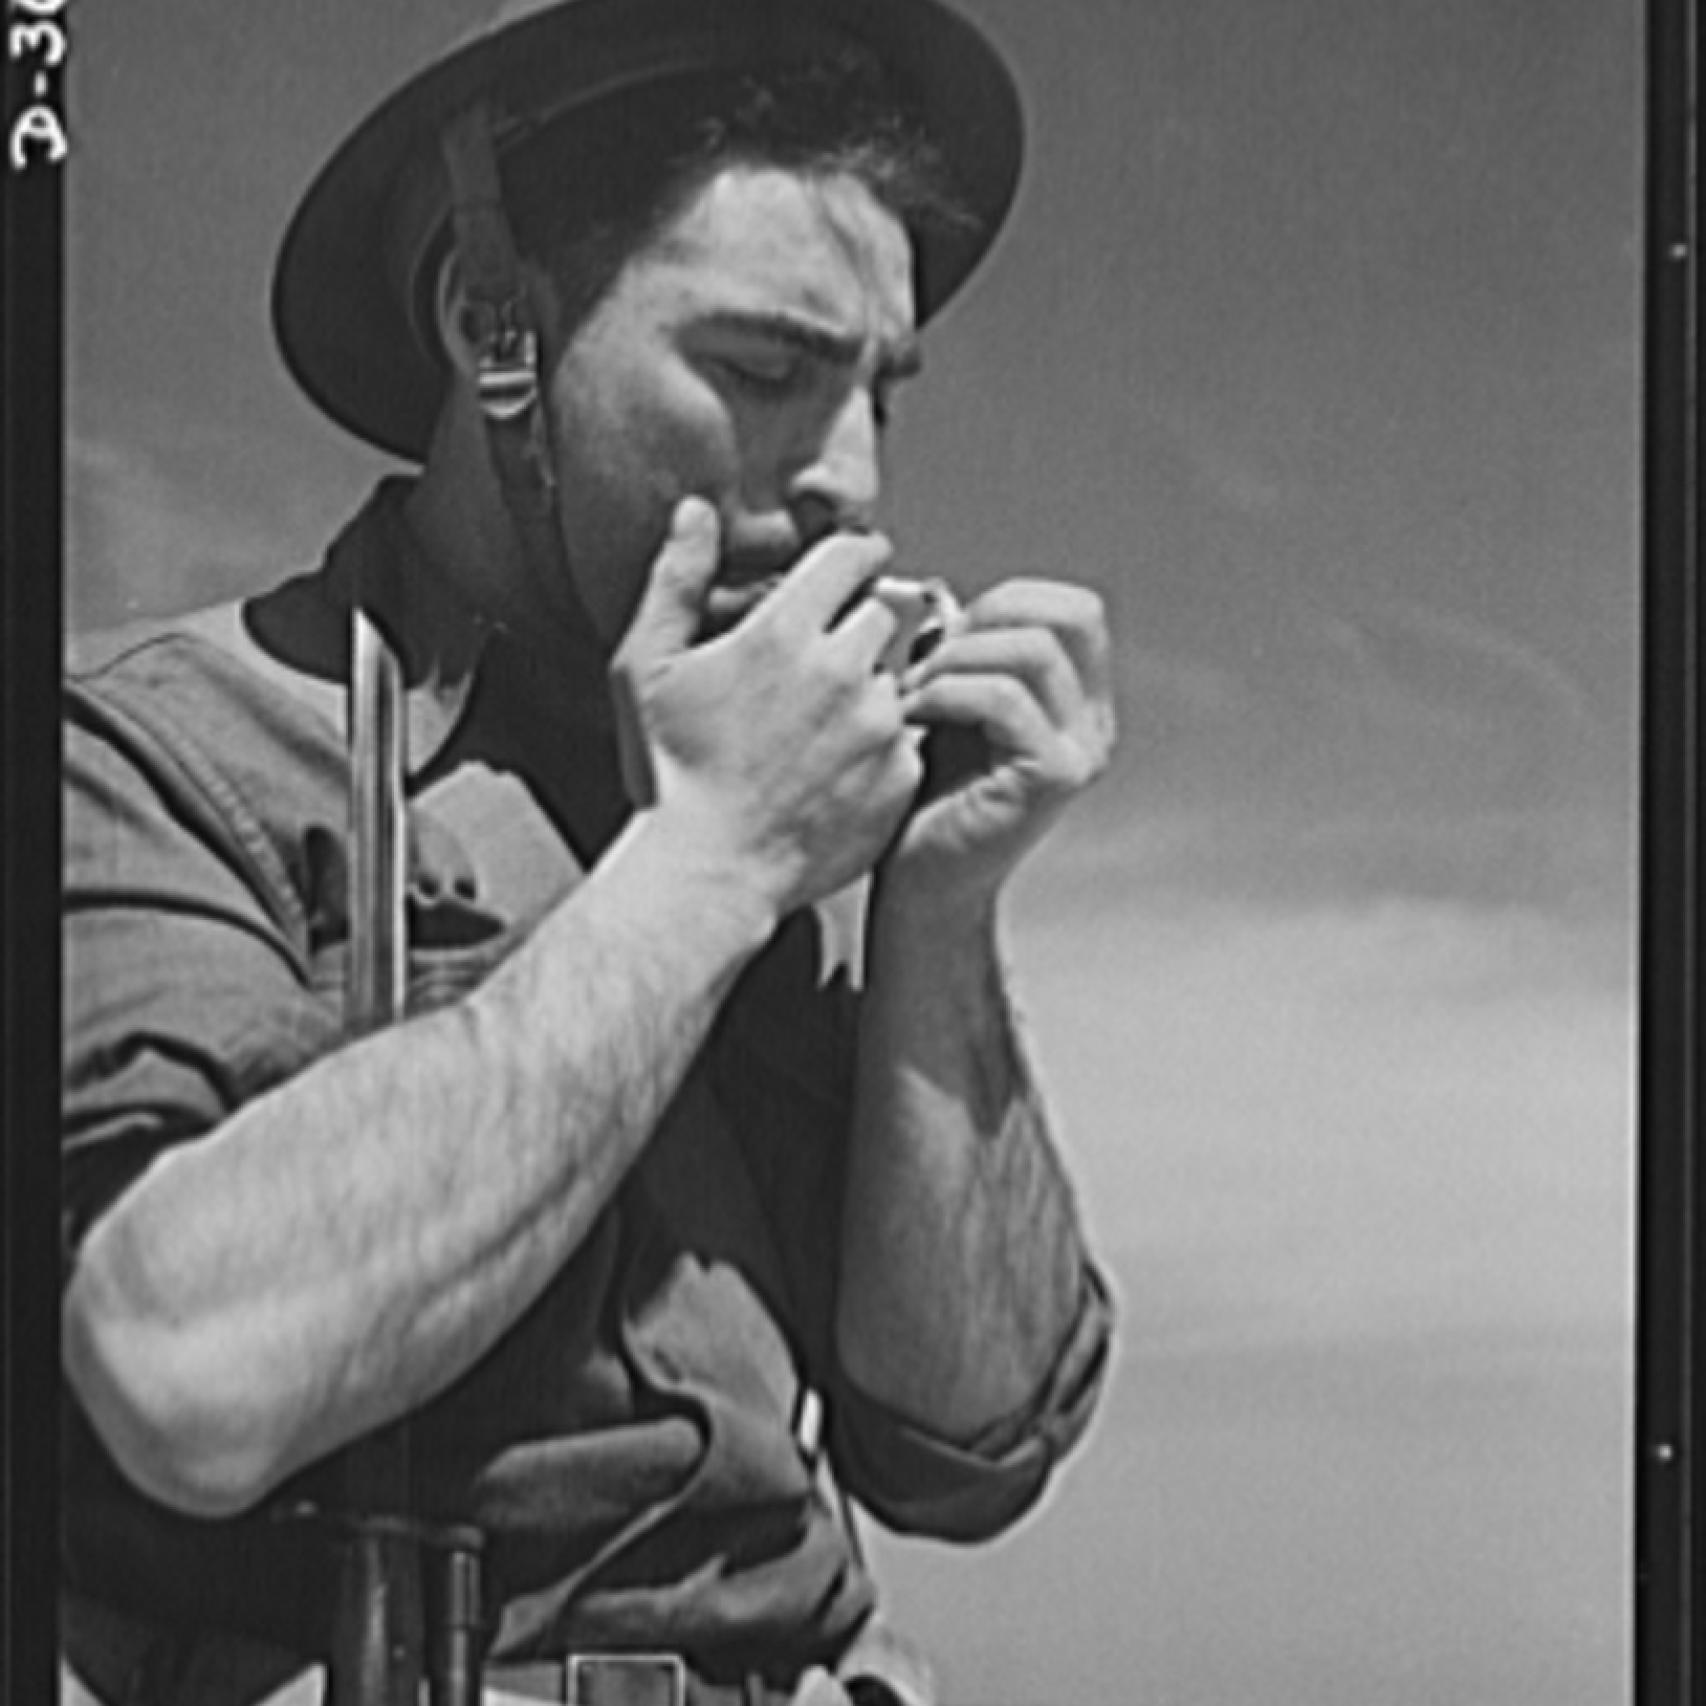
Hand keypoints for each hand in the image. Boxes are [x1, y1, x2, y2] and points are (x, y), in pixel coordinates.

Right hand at [609, 498, 923, 914]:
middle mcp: (842, 671)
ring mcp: (878, 726)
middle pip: (888, 611)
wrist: (708, 872)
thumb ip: (676, 579)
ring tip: (829, 723)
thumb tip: (695, 513)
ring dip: (875, 686)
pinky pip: (910, 737)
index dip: (855, 556)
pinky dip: (885, 743)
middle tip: (833, 655)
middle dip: (864, 623)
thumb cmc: (670, 773)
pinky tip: (840, 767)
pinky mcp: (900, 774)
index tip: (855, 565)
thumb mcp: (646, 668)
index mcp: (783, 633)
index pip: (853, 556)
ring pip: (900, 676)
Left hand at [885, 577, 1114, 910]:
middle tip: (927, 660)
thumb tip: (941, 604)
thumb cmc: (923, 798)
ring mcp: (1082, 751)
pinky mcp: (1055, 778)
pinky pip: (1006, 699)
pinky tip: (912, 716)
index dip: (1011, 599)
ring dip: (956, 659)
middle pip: (1070, 616)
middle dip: (986, 619)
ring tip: (912, 693)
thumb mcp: (950, 706)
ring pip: (1034, 652)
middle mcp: (1094, 724)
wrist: (919, 884)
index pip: (1076, 609)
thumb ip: (964, 655)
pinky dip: (947, 693)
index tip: (947, 631)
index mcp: (1078, 701)